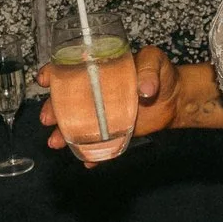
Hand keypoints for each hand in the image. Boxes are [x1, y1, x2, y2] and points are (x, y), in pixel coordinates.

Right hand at [36, 43, 184, 155]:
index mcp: (99, 69)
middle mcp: (95, 92)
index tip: (45, 80)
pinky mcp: (114, 131)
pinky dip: (92, 153)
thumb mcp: (155, 61)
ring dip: (64, 133)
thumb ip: (148, 70)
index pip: (71, 68)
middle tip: (48, 118)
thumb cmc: (162, 73)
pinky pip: (99, 143)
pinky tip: (87, 160)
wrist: (176, 98)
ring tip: (56, 142)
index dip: (55, 73)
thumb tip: (145, 88)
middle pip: (67, 100)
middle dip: (53, 109)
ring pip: (77, 123)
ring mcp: (102, 113)